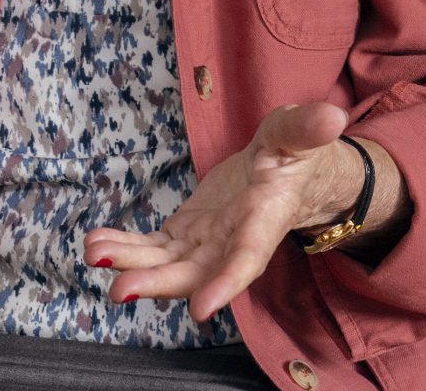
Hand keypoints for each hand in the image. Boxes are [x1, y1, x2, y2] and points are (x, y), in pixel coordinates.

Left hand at [82, 102, 366, 323]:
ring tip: (94, 253)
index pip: (247, 258)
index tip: (200, 309)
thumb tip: (330, 116)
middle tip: (118, 290)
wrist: (283, 170)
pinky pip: (154, 248)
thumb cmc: (294, 152)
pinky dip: (127, 247)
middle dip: (157, 283)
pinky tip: (97, 242)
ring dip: (132, 264)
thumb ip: (307, 128)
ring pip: (167, 264)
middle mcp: (233, 242)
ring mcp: (207, 242)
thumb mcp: (299, 134)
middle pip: (195, 272)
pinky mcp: (186, 234)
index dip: (225, 284)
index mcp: (263, 220)